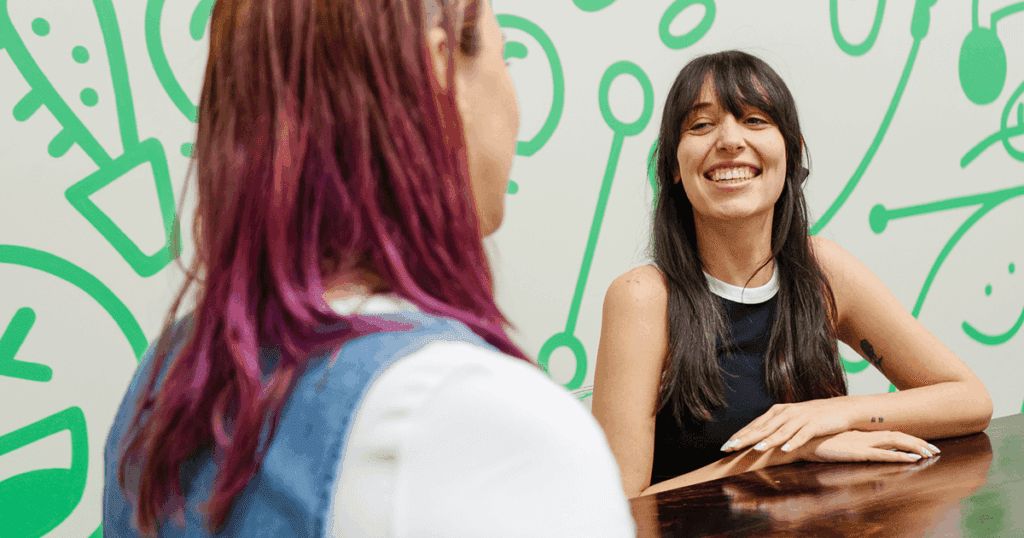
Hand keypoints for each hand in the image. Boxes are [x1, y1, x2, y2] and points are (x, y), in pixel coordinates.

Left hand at [721, 399, 853, 454]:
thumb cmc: (811, 417)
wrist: (841, 408)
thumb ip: (773, 427)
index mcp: (777, 411)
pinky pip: (803, 435)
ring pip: (781, 431)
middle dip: (746, 438)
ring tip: (756, 449)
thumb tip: (754, 439)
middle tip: (731, 447)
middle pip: (763, 428)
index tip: (726, 445)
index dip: (740, 435)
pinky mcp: (814, 424)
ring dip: (768, 441)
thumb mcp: (789, 419)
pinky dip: (794, 442)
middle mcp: (786, 413)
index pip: (755, 425)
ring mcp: (800, 418)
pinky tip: (786, 449)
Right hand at [795, 430, 938, 462]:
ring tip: (932, 453)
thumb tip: (851, 447)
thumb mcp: (835, 444)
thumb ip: (845, 444)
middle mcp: (866, 436)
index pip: (890, 434)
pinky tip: (914, 459)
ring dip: (916, 448)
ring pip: (897, 443)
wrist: (802, 441)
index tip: (922, 444)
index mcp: (861, 434)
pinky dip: (901, 456)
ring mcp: (863, 443)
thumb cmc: (815, 443)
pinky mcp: (859, 452)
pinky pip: (885, 454)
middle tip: (936, 449)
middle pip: (899, 437)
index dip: (908, 439)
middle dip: (919, 443)